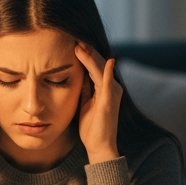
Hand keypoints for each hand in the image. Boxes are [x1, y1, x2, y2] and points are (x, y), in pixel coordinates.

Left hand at [74, 43, 121, 162]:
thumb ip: (85, 88)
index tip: (73, 43)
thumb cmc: (92, 127)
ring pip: (101, 69)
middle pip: (99, 64)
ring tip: (79, 46)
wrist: (99, 146)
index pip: (95, 66)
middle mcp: (112, 87)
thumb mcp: (85, 102)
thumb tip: (78, 74)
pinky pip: (108, 83)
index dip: (85, 54)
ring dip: (91, 57)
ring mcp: (112, 93)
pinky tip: (108, 61)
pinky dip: (108, 71)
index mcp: (105, 87)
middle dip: (87, 51)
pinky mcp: (109, 101)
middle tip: (74, 39)